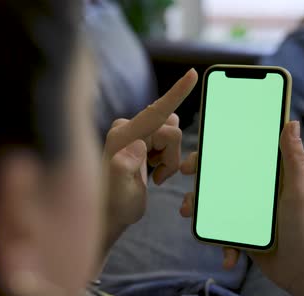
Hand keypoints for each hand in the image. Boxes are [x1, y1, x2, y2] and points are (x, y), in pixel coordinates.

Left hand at [104, 68, 197, 226]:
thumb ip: (122, 169)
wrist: (110, 213)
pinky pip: (168, 139)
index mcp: (123, 136)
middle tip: (156, 176)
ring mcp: (134, 131)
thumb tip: (137, 146)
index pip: (155, 112)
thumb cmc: (115, 205)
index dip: (176, 93)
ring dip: (169, 156)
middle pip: (170, 128)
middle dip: (171, 154)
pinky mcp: (140, 137)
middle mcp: (127, 128)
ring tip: (152, 174)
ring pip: (172, 133)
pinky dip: (167, 158)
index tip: (193, 74)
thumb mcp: (119, 193)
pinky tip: (150, 171)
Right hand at [180, 121, 303, 290]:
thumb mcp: (300, 191)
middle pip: (218, 183)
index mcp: (266, 178)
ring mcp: (246, 216)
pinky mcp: (244, 238)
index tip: (195, 160)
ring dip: (199, 213)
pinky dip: (222, 247)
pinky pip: (223, 237)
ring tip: (189, 217)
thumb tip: (293, 123)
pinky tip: (229, 259)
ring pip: (214, 209)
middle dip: (198, 187)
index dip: (213, 156)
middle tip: (186, 190)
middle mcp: (254, 194)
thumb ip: (294, 159)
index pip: (236, 159)